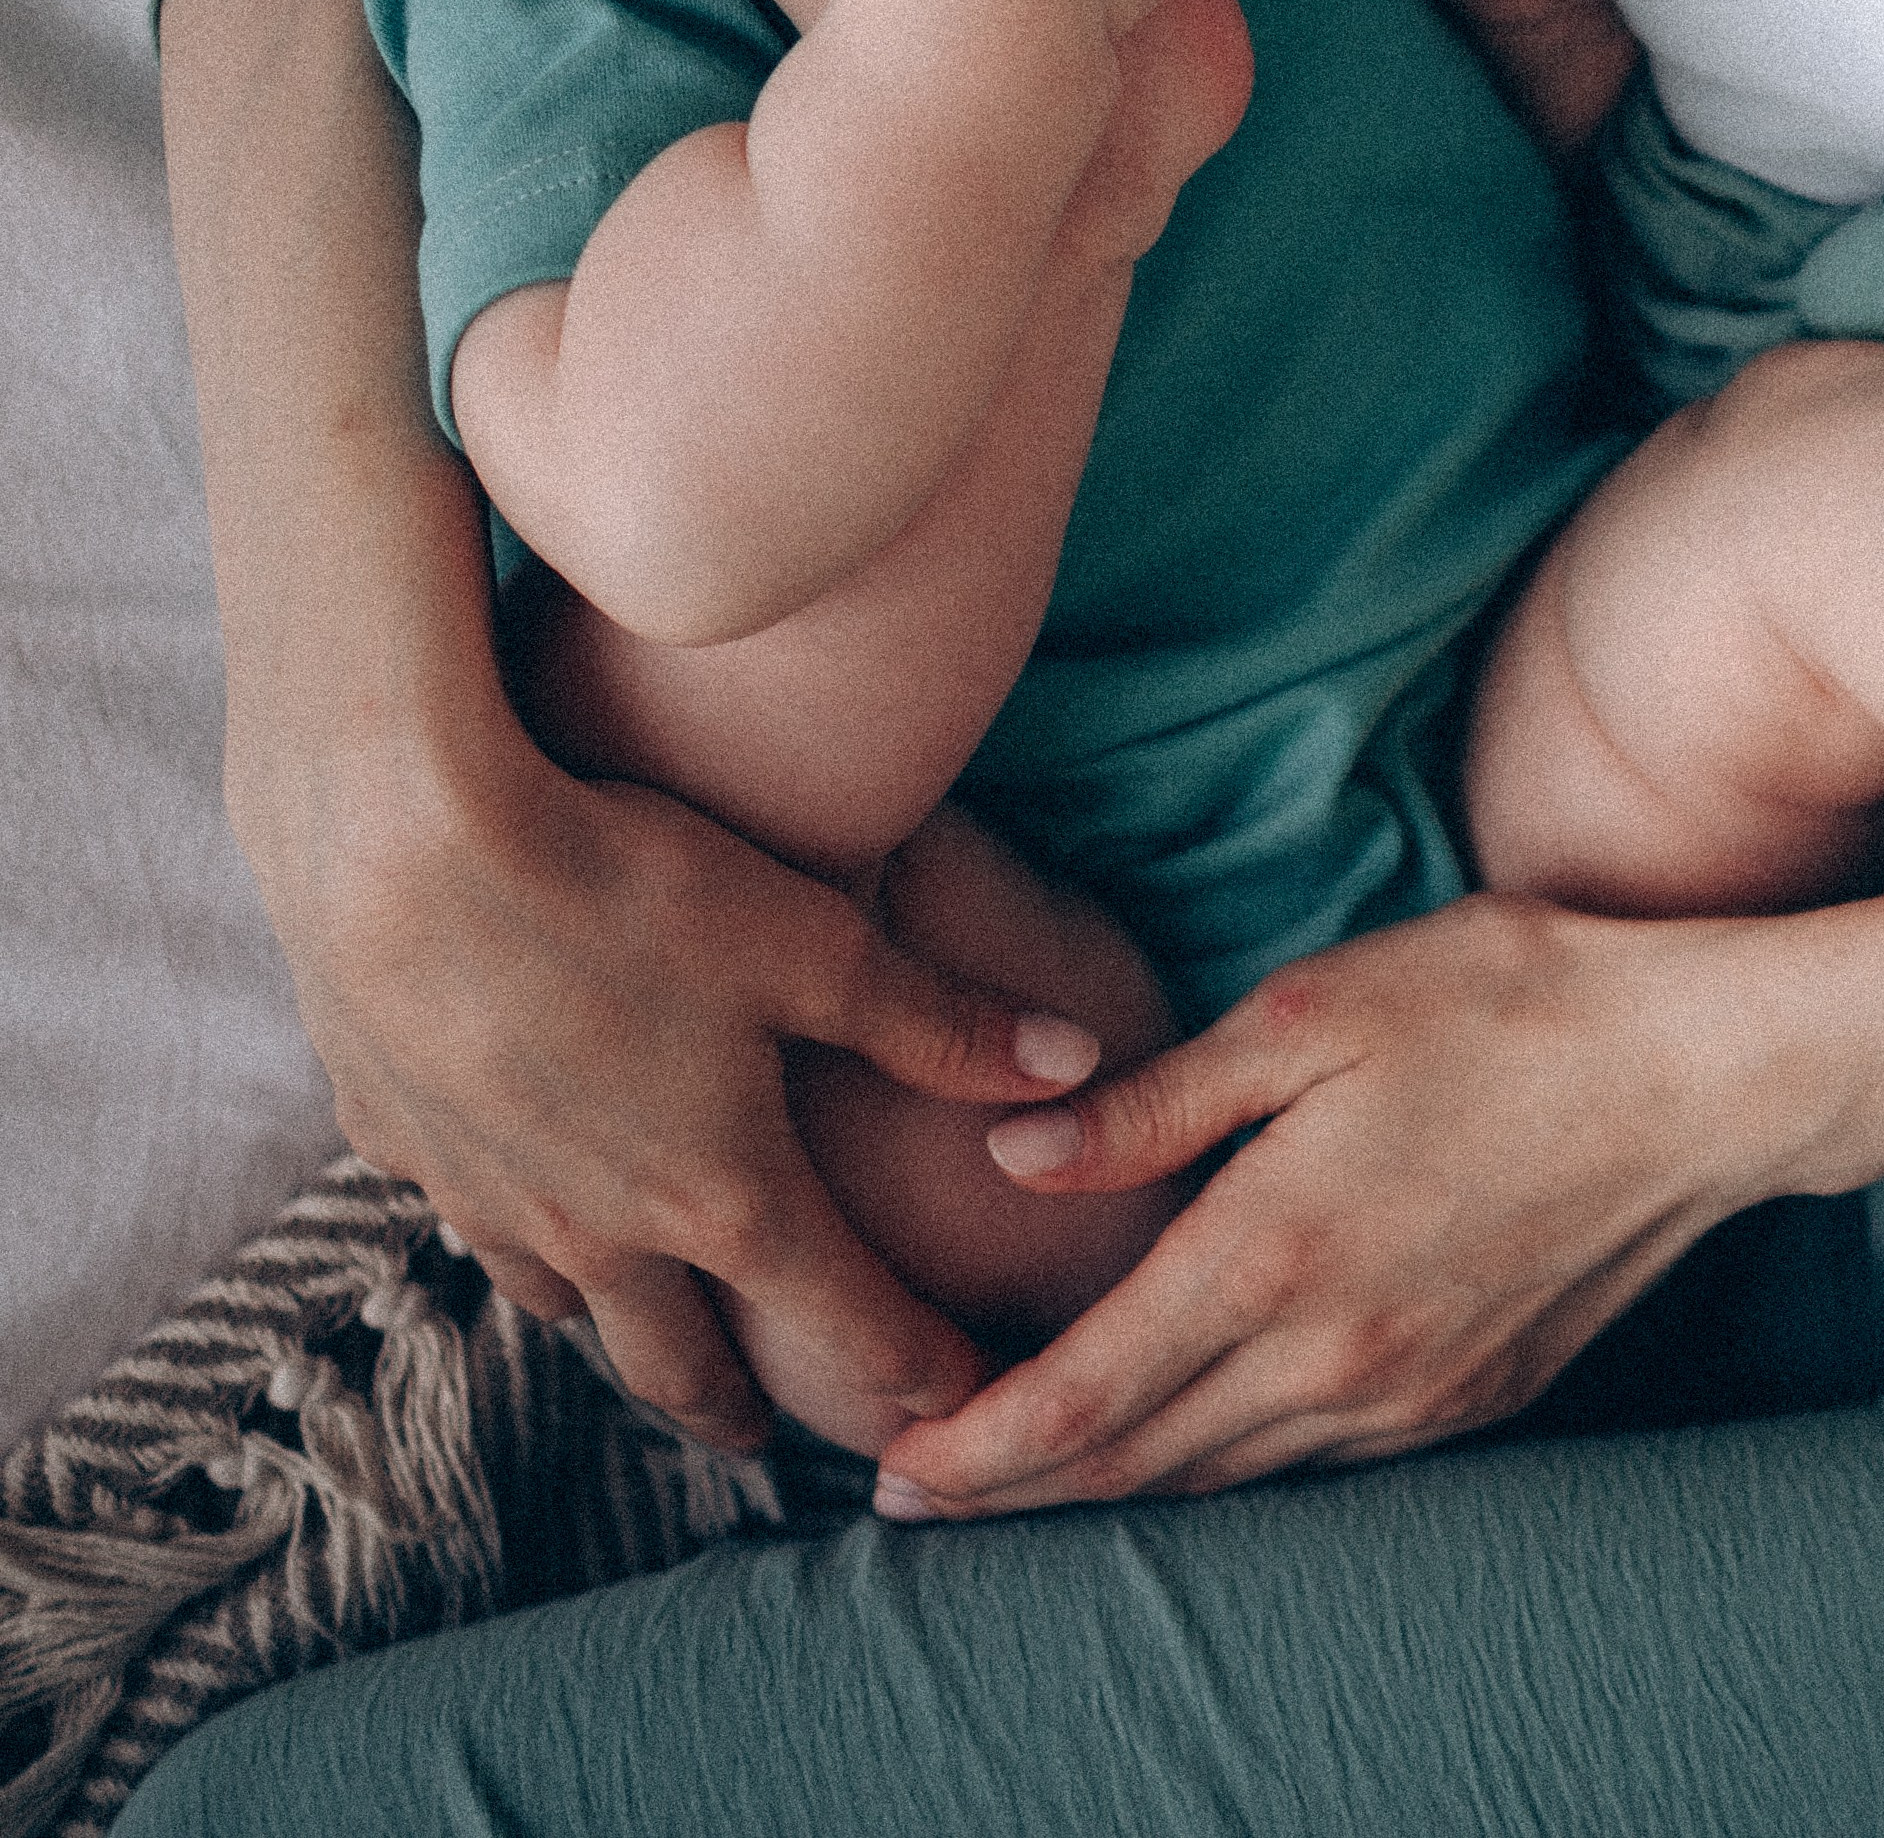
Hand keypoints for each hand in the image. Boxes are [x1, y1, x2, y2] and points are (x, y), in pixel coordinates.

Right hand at [267, 709, 1102, 1454]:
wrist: (401, 849)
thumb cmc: (627, 887)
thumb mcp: (811, 942)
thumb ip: (939, 1021)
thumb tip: (1076, 1067)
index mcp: (722, 1194)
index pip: (845, 1318)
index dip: (912, 1370)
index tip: (952, 1410)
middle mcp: (602, 1230)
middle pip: (682, 1363)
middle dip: (738, 1409)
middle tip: (768, 1442)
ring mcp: (489, 1199)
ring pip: (565, 1306)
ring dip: (618, 1332)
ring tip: (648, 1332)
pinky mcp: (400, 1142)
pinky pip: (470, 1220)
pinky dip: (512, 1234)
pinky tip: (517, 1197)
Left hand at [869, 895, 1775, 1512]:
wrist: (1704, 1076)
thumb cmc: (1506, 1005)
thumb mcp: (1311, 1013)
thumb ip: (1155, 1104)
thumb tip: (1011, 1157)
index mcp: (1276, 1250)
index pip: (1088, 1391)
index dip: (980, 1445)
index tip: (891, 1472)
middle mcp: (1334, 1355)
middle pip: (1139, 1462)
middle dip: (1015, 1491)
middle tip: (911, 1502)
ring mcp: (1409, 1394)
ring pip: (1222, 1481)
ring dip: (1112, 1492)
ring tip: (1020, 1486)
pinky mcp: (1469, 1401)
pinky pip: (1311, 1468)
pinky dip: (1221, 1472)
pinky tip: (1185, 1447)